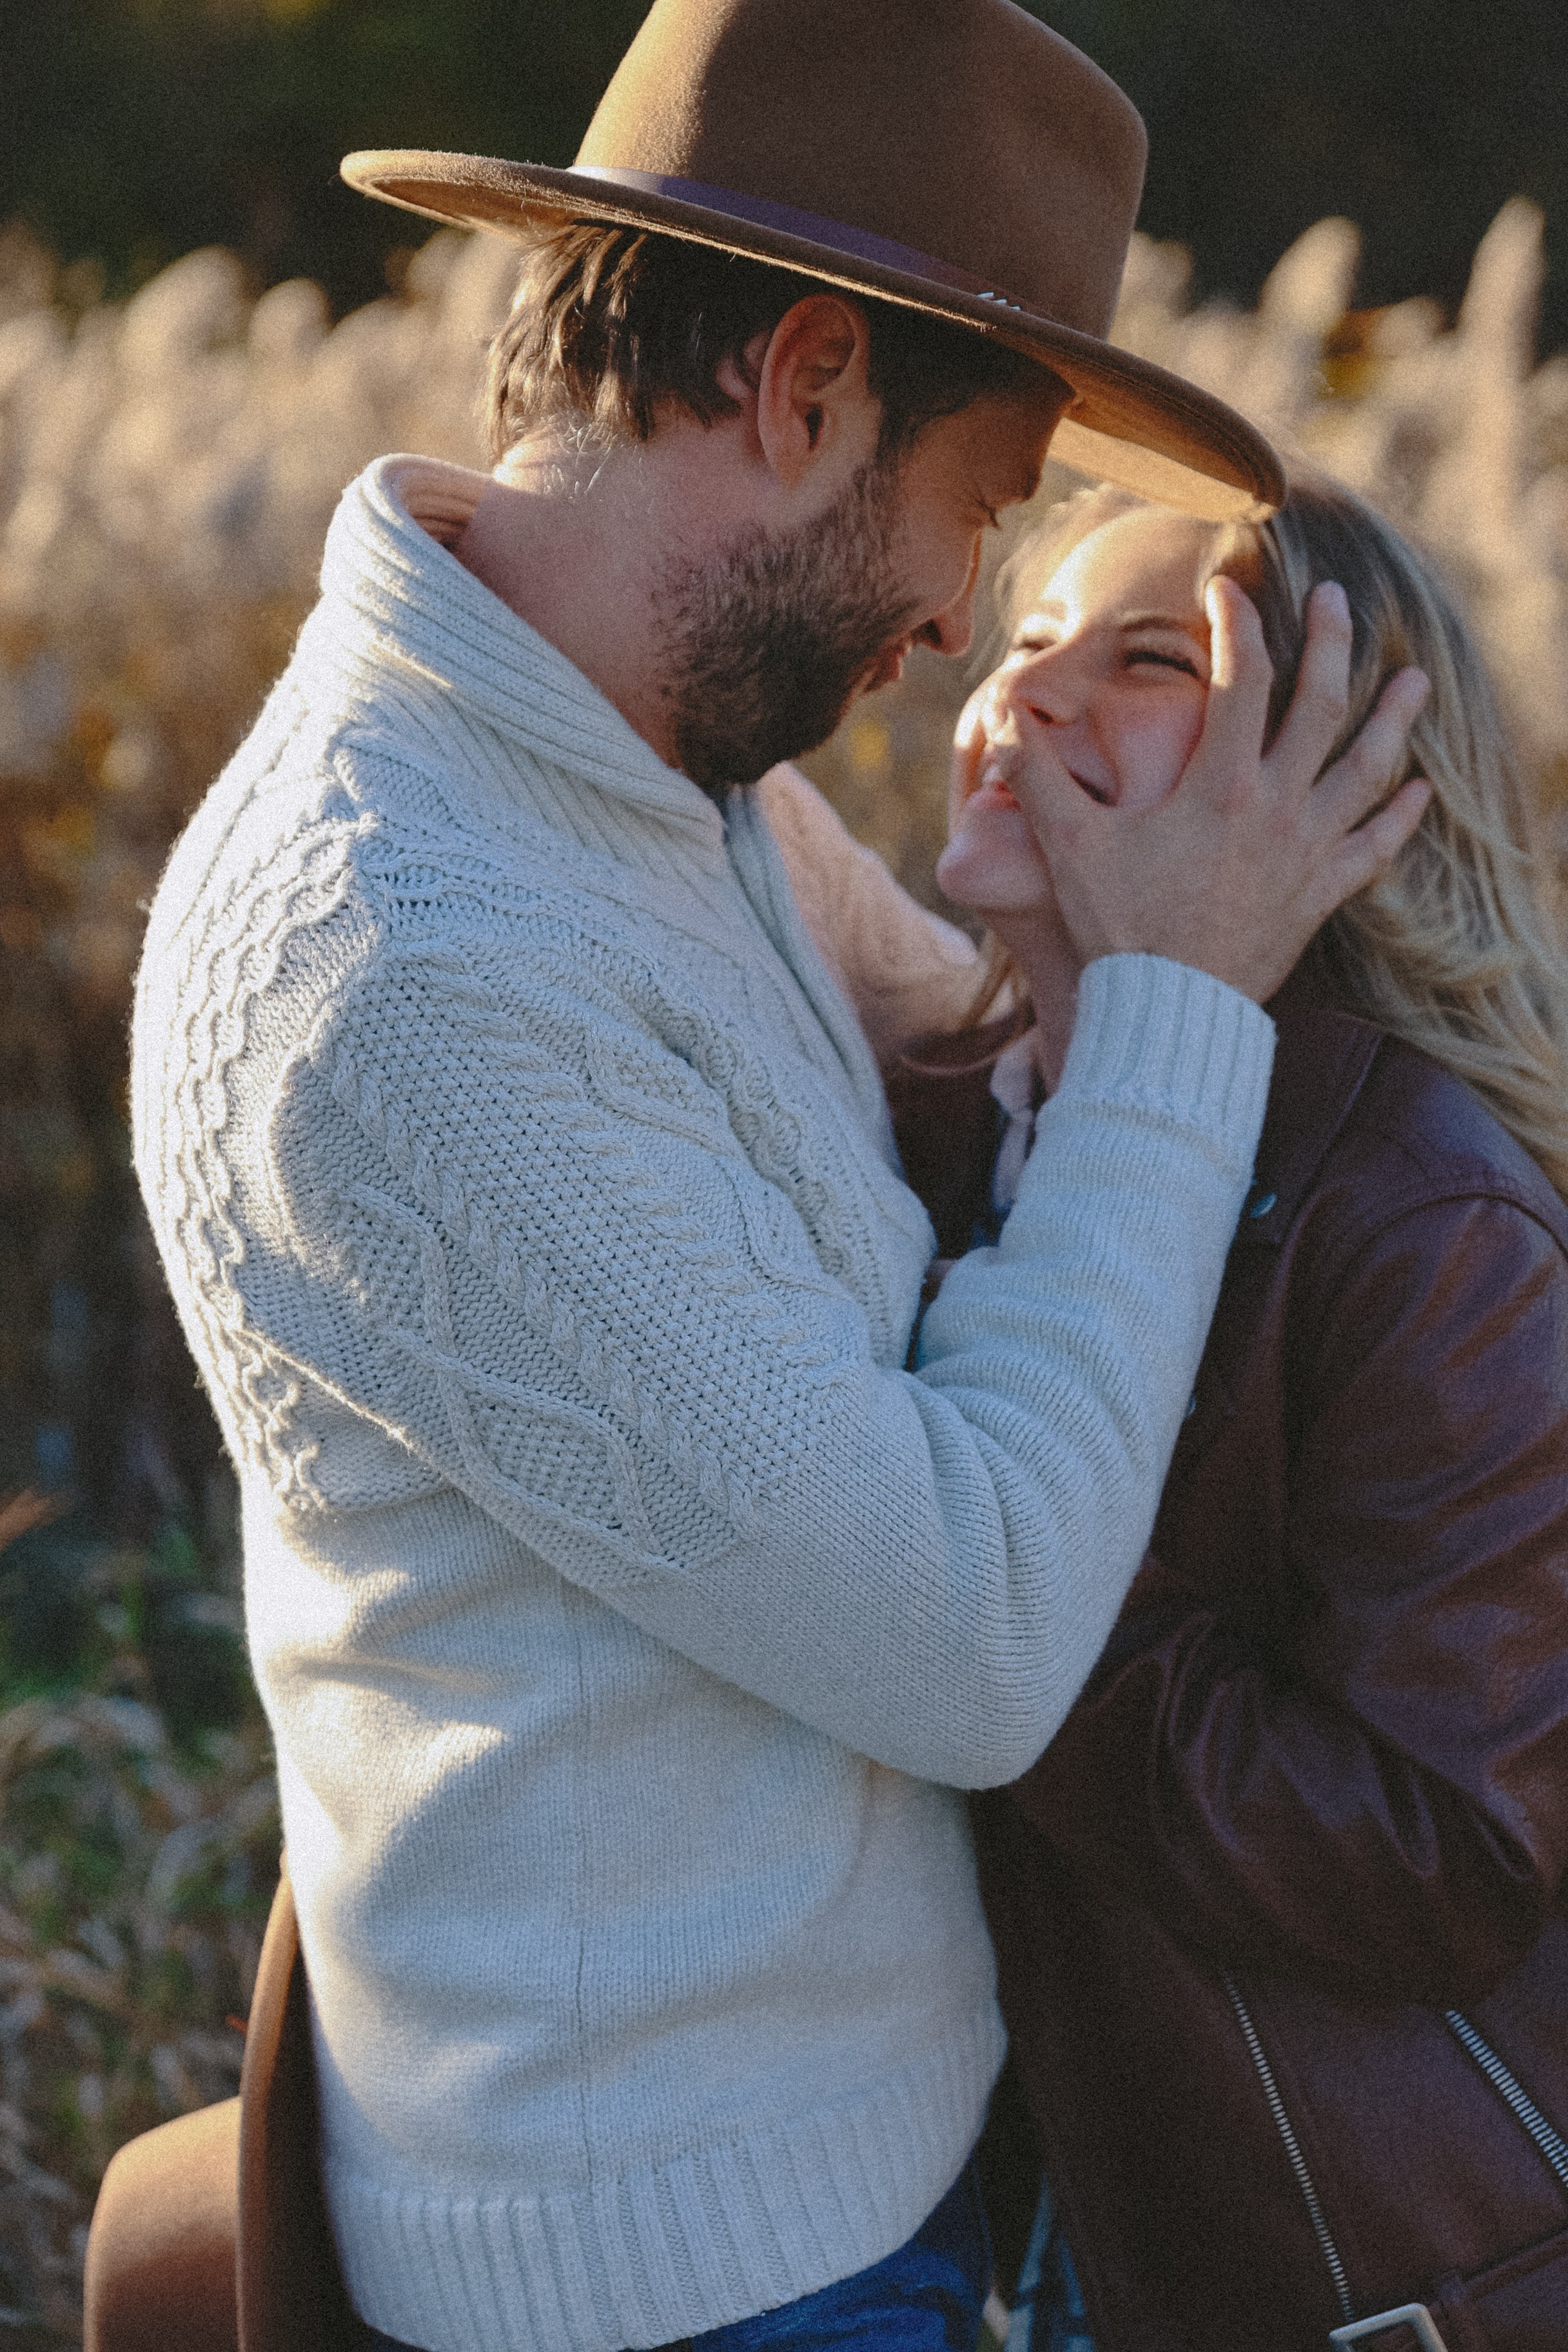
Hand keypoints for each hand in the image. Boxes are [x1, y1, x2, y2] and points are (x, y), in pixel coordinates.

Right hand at [1004, 578, 1432, 1002]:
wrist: (1168, 1013)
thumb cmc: (1118, 928)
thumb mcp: (1069, 844)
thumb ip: (1036, 774)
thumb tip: (1001, 714)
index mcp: (1219, 783)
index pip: (1243, 676)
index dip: (1236, 622)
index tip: (1228, 589)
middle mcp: (1275, 807)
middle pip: (1320, 704)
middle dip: (1332, 642)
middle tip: (1336, 599)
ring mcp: (1306, 851)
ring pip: (1367, 770)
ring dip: (1393, 721)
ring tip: (1414, 682)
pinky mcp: (1319, 896)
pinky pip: (1374, 850)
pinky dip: (1400, 818)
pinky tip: (1420, 791)